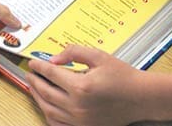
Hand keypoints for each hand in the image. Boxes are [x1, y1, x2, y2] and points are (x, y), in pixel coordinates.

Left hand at [27, 45, 143, 125]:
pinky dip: (48, 115)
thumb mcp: (99, 56)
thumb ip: (74, 52)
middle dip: (35, 81)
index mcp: (81, 86)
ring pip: (49, 110)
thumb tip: (54, 58)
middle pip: (46, 93)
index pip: (51, 74)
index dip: (39, 67)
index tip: (33, 62)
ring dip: (38, 98)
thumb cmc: (123, 77)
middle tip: (30, 74)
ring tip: (35, 88)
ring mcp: (80, 120)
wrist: (141, 98)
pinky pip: (58, 124)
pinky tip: (46, 106)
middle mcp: (78, 106)